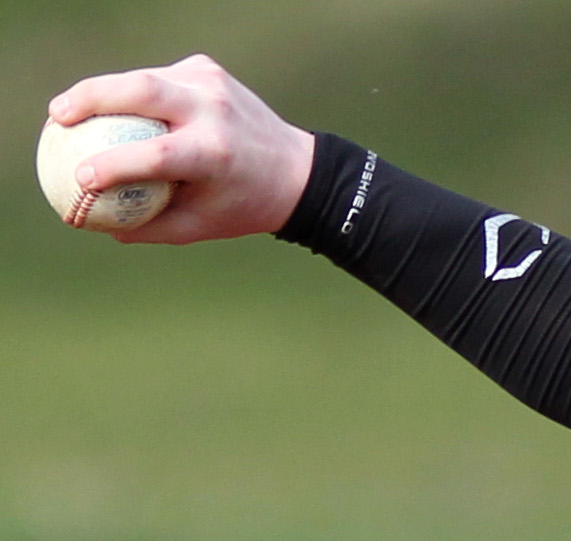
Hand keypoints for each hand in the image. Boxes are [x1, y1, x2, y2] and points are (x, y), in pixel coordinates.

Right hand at [46, 54, 312, 244]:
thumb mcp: (200, 226)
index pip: (155, 154)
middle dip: (91, 98)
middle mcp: (214, 111)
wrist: (296, 172)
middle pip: (141, 89)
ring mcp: (212, 83)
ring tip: (71, 109)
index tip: (80, 178)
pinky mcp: (207, 69)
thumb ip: (146, 225)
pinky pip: (158, 77)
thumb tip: (91, 222)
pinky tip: (115, 107)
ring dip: (104, 91)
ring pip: (143, 77)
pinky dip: (135, 92)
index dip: (113, 165)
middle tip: (58, 117)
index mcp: (216, 154)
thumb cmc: (241, 206)